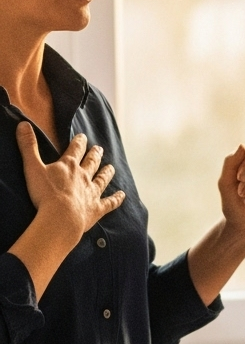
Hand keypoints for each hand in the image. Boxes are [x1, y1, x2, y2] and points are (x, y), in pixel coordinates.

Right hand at [16, 123, 124, 247]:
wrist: (60, 219)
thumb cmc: (45, 194)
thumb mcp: (32, 168)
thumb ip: (28, 147)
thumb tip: (22, 124)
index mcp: (69, 166)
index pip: (76, 149)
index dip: (79, 142)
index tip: (83, 136)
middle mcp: (84, 177)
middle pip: (92, 163)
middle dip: (95, 154)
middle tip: (100, 148)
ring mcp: (92, 193)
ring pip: (102, 180)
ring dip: (107, 173)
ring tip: (112, 167)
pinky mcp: (96, 209)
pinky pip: (110, 203)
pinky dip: (117, 199)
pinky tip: (123, 195)